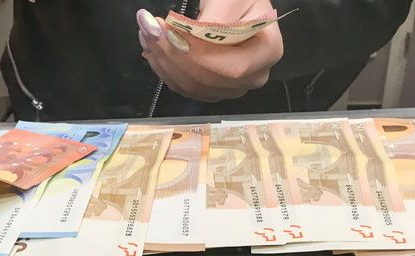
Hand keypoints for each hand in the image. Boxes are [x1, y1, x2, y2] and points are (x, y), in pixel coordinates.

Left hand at [136, 1, 283, 102]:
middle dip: (172, 55)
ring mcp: (233, 87)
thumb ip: (212, 20)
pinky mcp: (213, 89)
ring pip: (193, 87)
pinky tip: (152, 49)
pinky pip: (185, 87)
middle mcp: (254, 76)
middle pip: (208, 80)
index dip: (195, 55)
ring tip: (146, 33)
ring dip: (164, 62)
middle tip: (148, 28)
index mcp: (268, 52)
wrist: (238, 5)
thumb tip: (181, 36)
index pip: (231, 68)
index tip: (165, 29)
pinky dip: (165, 70)